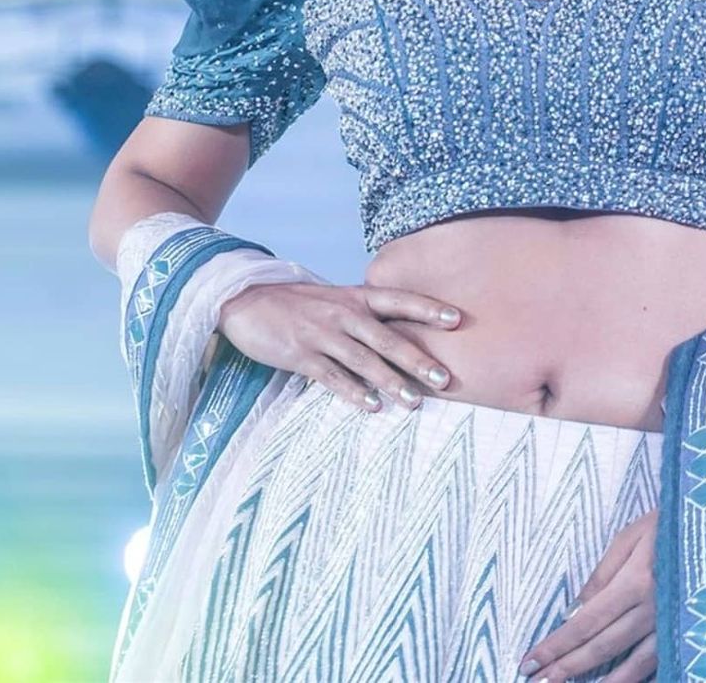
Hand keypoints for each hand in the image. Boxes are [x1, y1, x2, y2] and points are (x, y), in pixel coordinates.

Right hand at [216, 281, 462, 412]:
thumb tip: (401, 334)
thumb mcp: (336, 299)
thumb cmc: (299, 303)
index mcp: (356, 297)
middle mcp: (344, 313)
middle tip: (445, 378)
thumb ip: (366, 314)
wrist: (248, 301)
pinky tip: (370, 407)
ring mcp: (323, 334)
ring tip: (414, 402)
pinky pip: (331, 376)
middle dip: (418, 359)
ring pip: (364, 360)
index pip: (399, 300)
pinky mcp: (301, 354)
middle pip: (388, 337)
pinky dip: (352, 392)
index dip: (428, 309)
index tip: (458, 319)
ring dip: (390, 382)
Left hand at [517, 507, 658, 681]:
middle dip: (567, 667)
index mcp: (635, 582)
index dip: (557, 645)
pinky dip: (636, 681)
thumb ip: (602, 574)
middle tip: (537, 682)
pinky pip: (657, 665)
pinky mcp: (685, 633)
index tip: (531, 660)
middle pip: (602, 647)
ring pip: (631, 667)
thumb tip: (575, 611)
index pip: (586, 622)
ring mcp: (671, 626)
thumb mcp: (630, 537)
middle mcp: (653, 610)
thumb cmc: (668, 525)